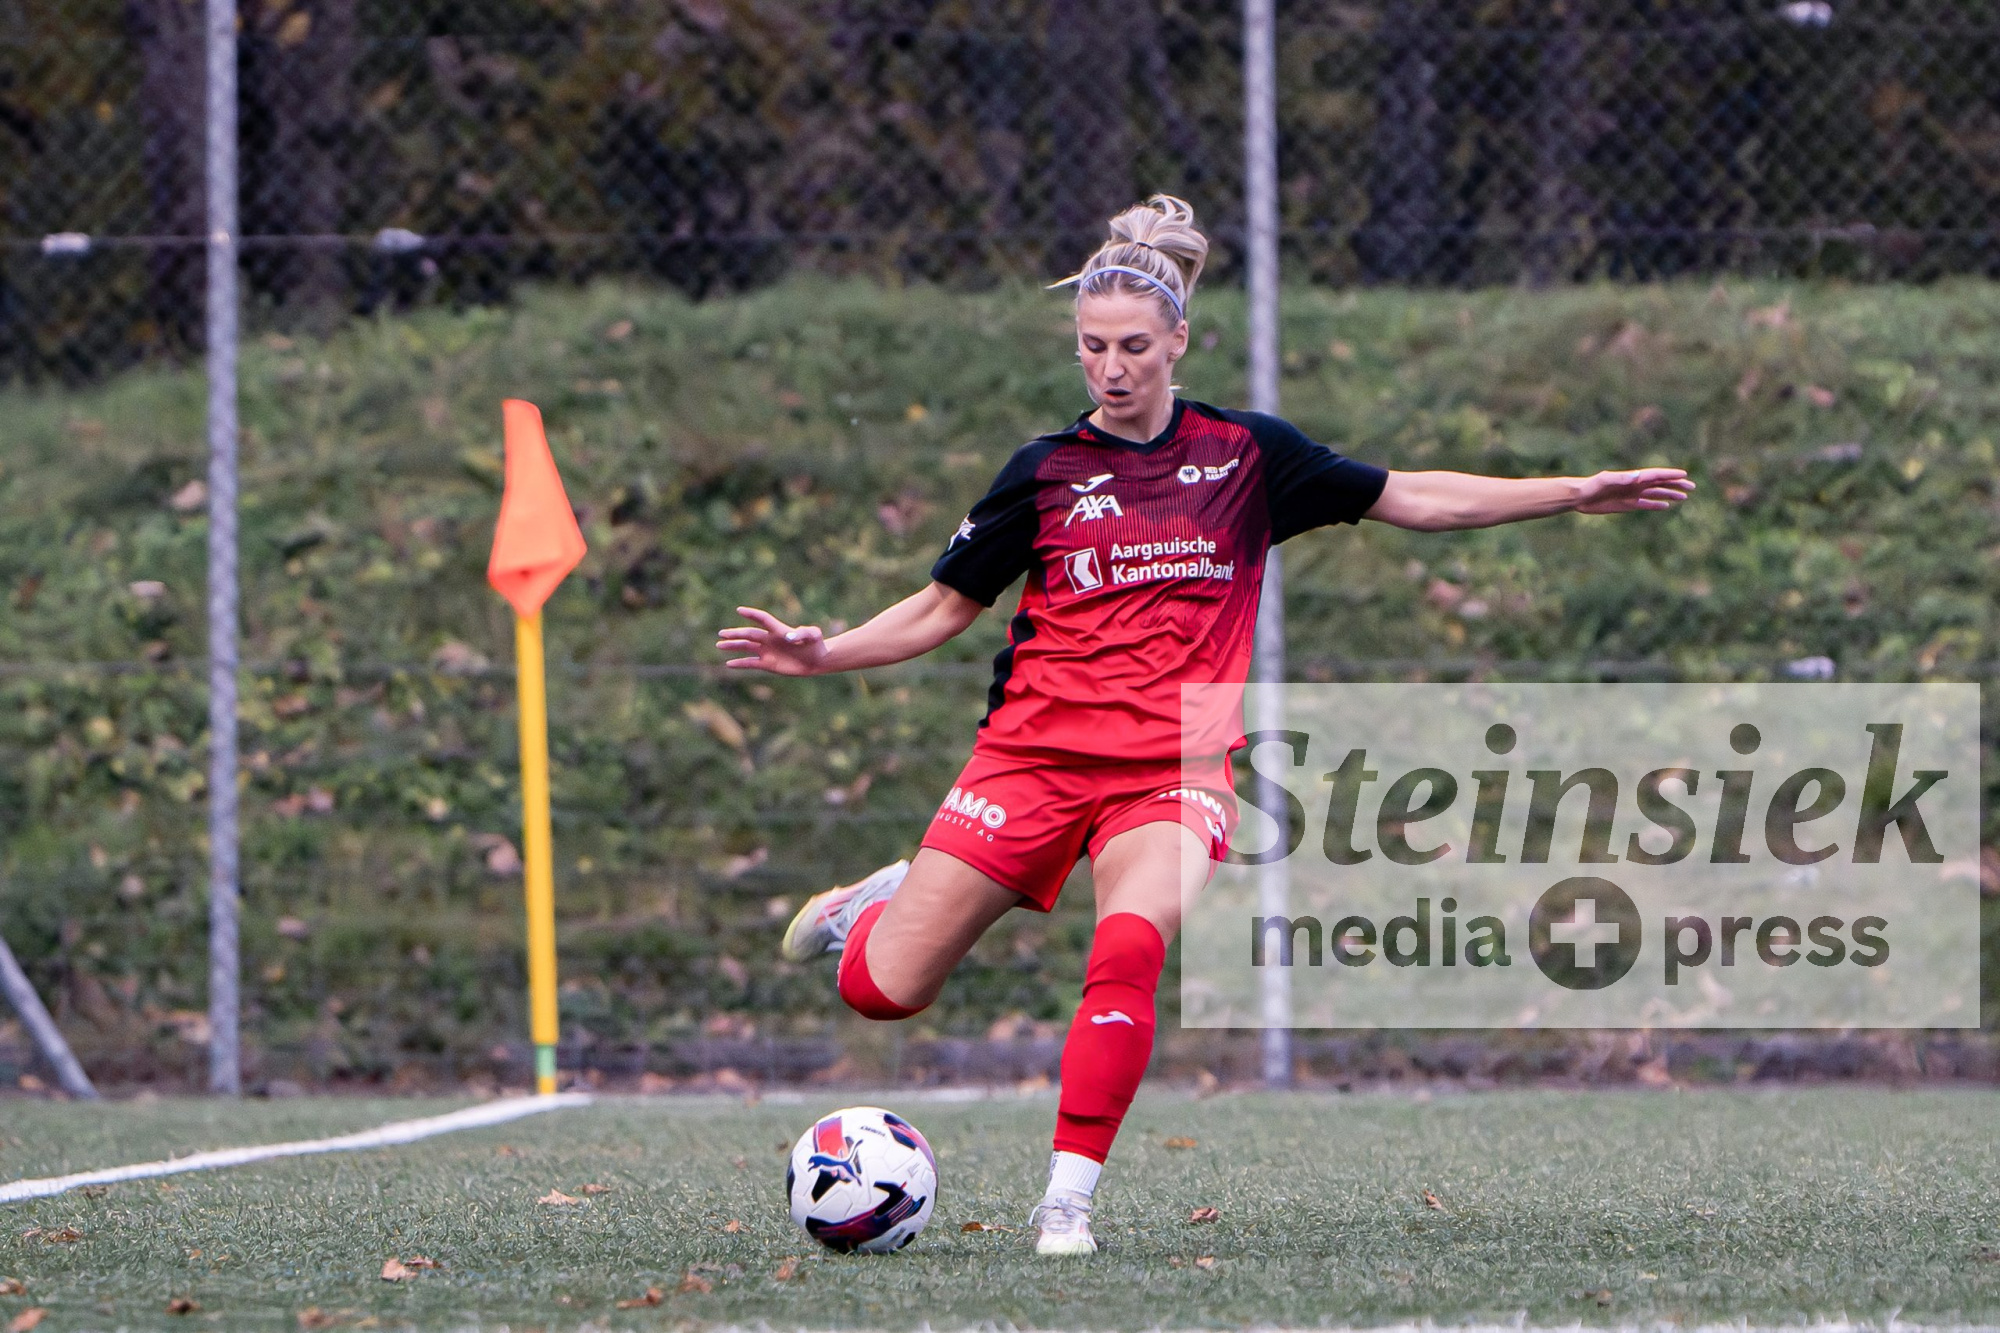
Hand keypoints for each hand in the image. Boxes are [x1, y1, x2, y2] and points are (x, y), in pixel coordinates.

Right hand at [715, 606, 830, 675]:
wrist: (817, 660)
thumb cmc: (816, 644)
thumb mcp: (813, 635)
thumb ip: (803, 632)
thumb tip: (789, 636)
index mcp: (778, 630)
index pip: (763, 619)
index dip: (752, 614)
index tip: (739, 610)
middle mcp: (770, 639)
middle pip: (749, 634)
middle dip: (735, 634)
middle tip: (721, 633)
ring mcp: (767, 651)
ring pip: (746, 647)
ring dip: (733, 646)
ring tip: (719, 645)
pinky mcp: (768, 664)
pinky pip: (751, 663)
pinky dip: (740, 663)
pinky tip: (729, 664)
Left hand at [1574, 467, 1695, 514]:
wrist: (1580, 496)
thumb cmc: (1591, 485)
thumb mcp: (1605, 480)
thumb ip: (1621, 477)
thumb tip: (1637, 476)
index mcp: (1632, 478)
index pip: (1655, 476)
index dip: (1670, 475)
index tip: (1684, 475)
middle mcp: (1635, 485)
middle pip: (1660, 484)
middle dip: (1676, 485)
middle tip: (1692, 487)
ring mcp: (1632, 495)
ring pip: (1655, 495)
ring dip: (1669, 495)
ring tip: (1684, 497)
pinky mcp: (1626, 505)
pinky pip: (1645, 505)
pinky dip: (1656, 505)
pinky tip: (1666, 506)